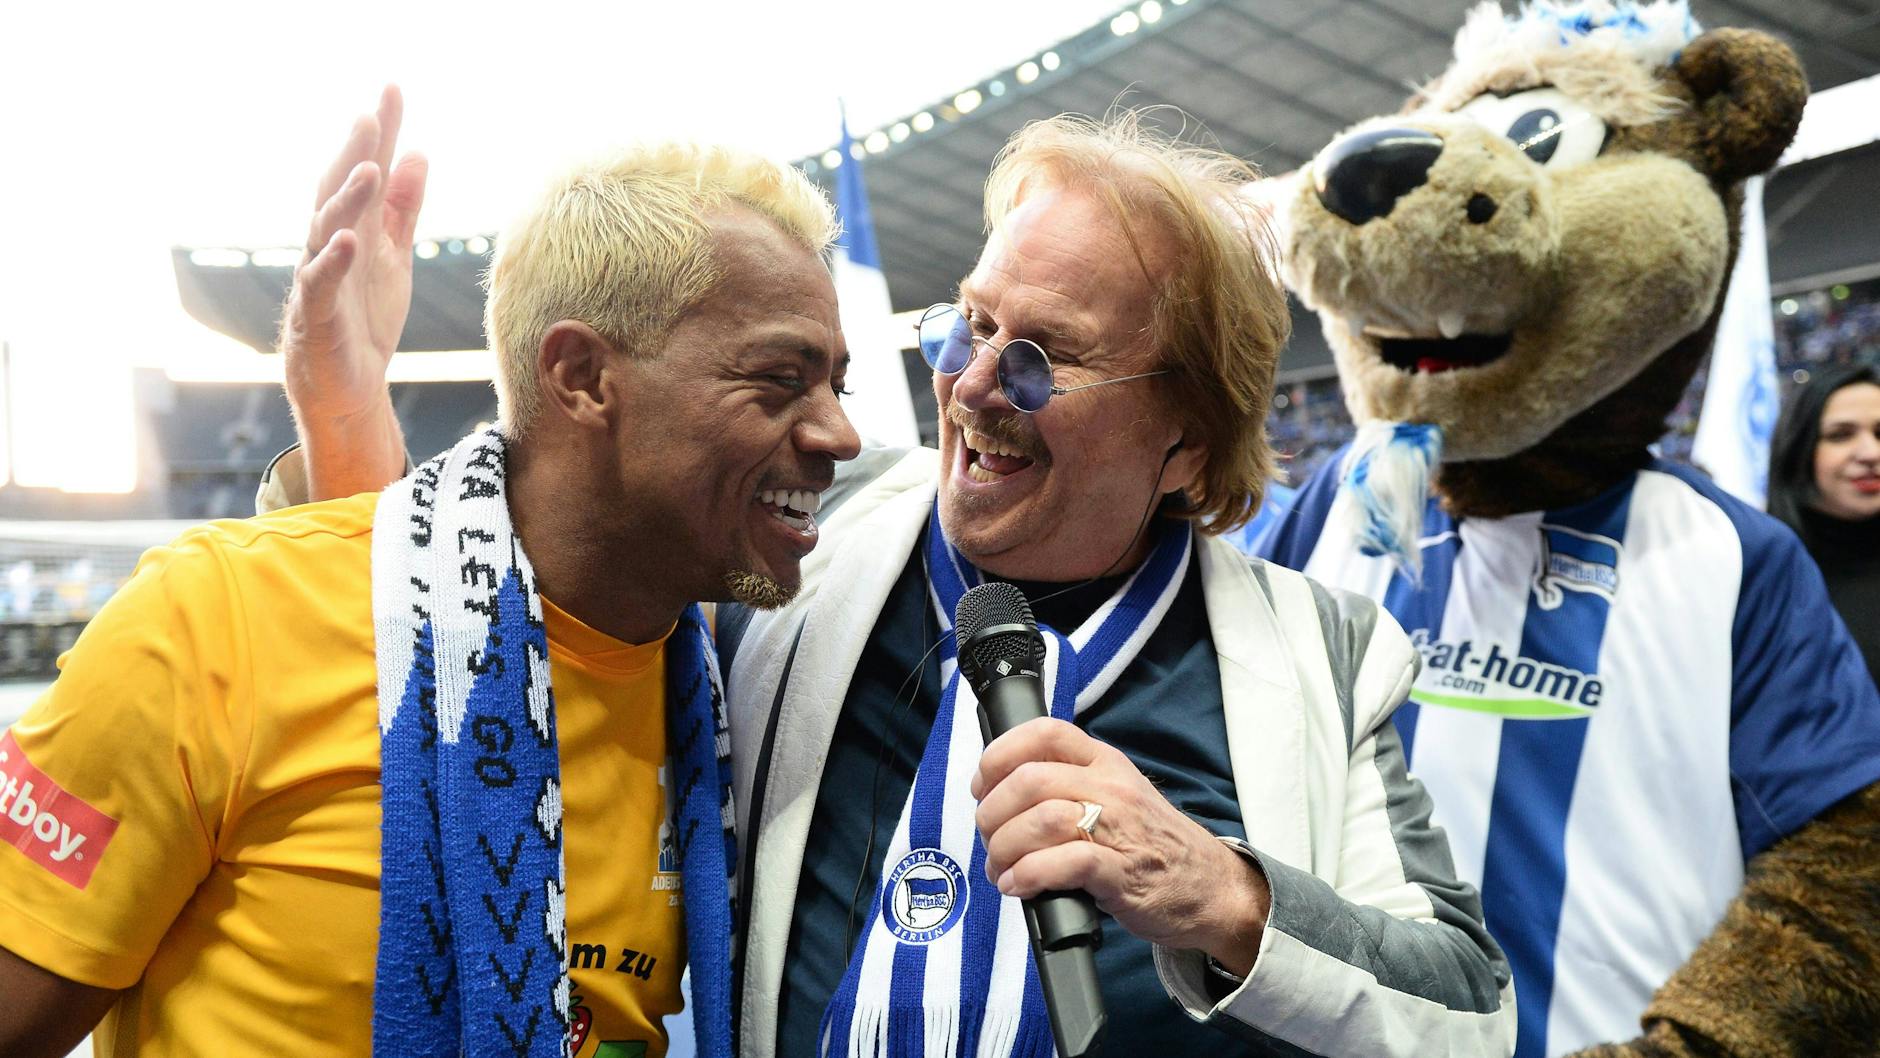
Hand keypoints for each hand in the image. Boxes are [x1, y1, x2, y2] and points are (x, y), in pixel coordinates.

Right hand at [280, 85, 427, 497]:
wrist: (348, 386)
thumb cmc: (365, 317)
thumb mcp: (394, 257)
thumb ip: (404, 210)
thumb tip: (418, 153)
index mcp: (353, 229)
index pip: (366, 172)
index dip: (379, 134)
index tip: (393, 90)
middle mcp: (331, 245)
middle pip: (339, 191)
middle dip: (354, 152)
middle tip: (371, 115)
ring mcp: (319, 278)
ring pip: (326, 231)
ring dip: (345, 200)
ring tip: (368, 169)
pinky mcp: (316, 316)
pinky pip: (320, 285)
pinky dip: (332, 262)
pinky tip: (348, 240)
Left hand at [970, 717, 1269, 975]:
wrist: (1209, 887)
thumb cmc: (1151, 843)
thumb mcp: (1116, 793)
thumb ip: (1069, 783)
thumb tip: (1000, 793)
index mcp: (1104, 761)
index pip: (1043, 732)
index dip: (999, 755)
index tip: (982, 785)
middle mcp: (1110, 787)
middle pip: (1029, 780)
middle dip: (992, 814)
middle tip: (990, 839)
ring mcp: (1119, 828)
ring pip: (1041, 819)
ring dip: (1005, 848)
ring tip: (1001, 869)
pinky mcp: (1121, 872)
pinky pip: (1064, 862)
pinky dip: (1028, 875)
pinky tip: (1018, 885)